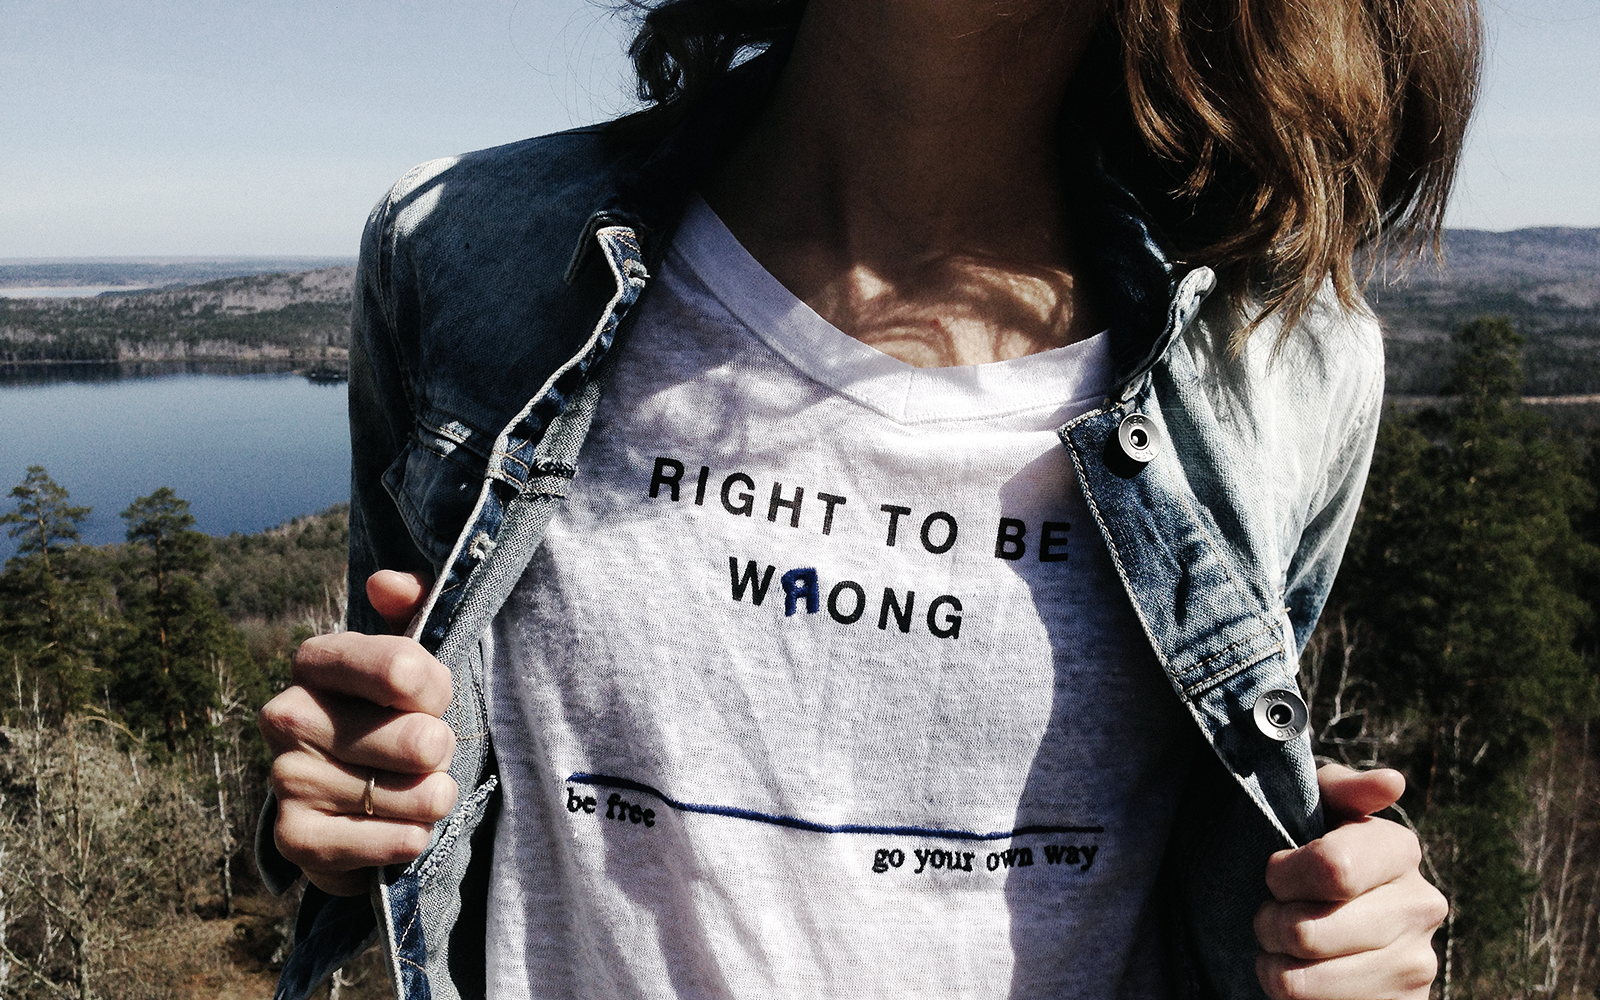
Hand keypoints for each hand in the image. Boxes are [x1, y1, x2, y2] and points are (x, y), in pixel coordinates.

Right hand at [258, 570, 456, 896]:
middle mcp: (287, 716)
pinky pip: (371, 843)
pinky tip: (410, 830)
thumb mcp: (415, 654)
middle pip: (409, 739)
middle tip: (432, 751)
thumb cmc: (399, 715)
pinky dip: (403, 839)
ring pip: (400, 794)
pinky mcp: (294, 838)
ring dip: (430, 797)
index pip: (394, 665)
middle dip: (439, 749)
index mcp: (316, 662)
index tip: (436, 697)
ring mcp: (286, 778)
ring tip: (423, 790)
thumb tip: (385, 584)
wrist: (365, 802)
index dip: (433, 687)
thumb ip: (414, 602)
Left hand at [1254, 764, 1446, 999]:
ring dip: (1273, 964)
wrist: (1324, 913)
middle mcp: (1421, 907)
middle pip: (1308, 932)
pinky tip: (1302, 975)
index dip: (1284, 875)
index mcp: (1400, 849)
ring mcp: (1415, 964)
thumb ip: (1341, 788)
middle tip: (1270, 914)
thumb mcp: (1316, 806)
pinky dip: (1292, 996)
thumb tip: (1390, 782)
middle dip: (1270, 924)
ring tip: (1281, 946)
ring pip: (1303, 982)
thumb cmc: (1308, 847)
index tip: (1275, 872)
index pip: (1332, 869)